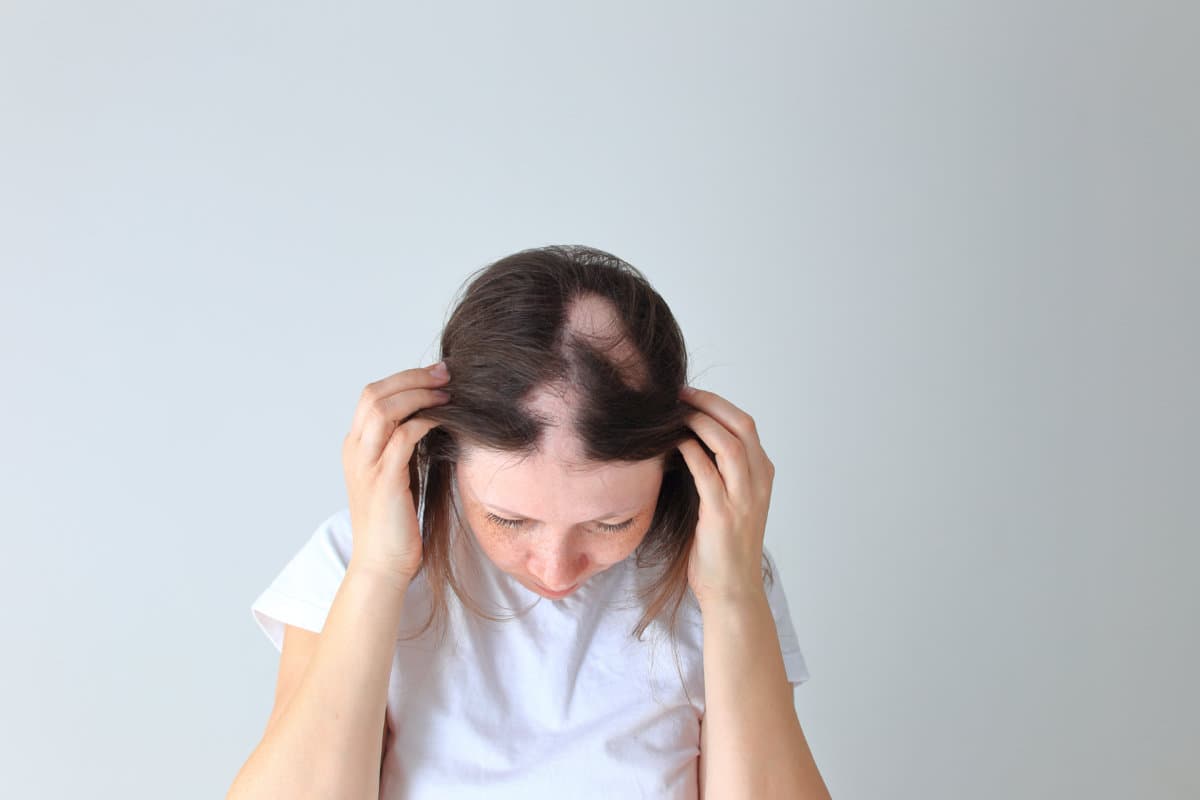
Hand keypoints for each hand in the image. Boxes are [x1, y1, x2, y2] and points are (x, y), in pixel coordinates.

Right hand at [341, 361, 451, 582]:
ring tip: (447, 392)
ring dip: (418, 394)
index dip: (404, 378)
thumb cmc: (396, 522)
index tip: (437, 374)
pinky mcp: (384, 480)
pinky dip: (424, 422)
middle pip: (374, 393)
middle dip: (412, 377)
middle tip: (446, 373)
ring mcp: (366, 465)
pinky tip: (444, 420)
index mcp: (355, 447)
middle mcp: (355, 450)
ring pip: (383, 409)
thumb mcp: (397, 475)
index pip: (372, 394)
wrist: (382, 564)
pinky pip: (403, 437)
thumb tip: (431, 417)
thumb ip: (404, 446)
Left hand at [676, 385, 775, 608]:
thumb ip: (719, 471)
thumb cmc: (723, 547)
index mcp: (762, 476)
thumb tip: (687, 439)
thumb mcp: (730, 500)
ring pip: (729, 444)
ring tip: (673, 413)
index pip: (745, 424)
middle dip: (709, 404)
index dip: (717, 404)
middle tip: (679, 394)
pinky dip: (690, 451)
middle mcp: (759, 482)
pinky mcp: (723, 515)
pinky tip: (672, 443)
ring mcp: (744, 498)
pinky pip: (707, 473)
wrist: (732, 591)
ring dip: (699, 422)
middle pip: (741, 426)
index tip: (688, 395)